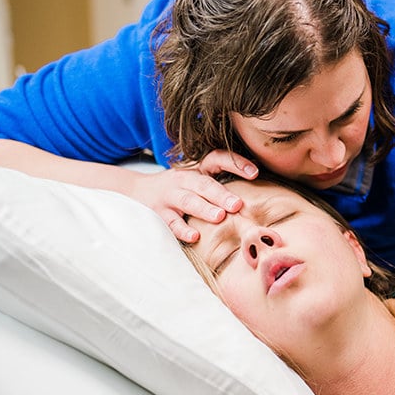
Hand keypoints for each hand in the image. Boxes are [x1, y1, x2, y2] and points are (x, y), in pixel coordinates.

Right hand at [129, 149, 258, 242]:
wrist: (135, 191)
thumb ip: (221, 183)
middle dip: (221, 194)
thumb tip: (259, 192)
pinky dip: (182, 230)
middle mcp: (183, 180)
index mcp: (196, 169)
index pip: (216, 158)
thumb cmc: (179, 188)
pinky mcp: (158, 213)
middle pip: (203, 184)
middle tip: (238, 204)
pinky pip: (171, 222)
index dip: (235, 163)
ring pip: (188, 202)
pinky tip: (195, 236)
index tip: (255, 173)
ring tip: (219, 217)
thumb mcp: (197, 179)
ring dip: (204, 209)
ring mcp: (169, 196)